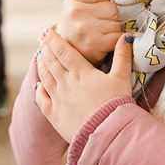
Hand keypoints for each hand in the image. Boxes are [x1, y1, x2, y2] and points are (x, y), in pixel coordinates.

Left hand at [35, 28, 132, 142]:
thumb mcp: (122, 78)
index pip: (63, 51)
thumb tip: (126, 37)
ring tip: (39, 56)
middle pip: (51, 61)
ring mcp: (58, 99)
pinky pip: (42, 99)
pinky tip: (38, 85)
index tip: (48, 31)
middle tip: (41, 39)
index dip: (54, 39)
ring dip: (41, 64)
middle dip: (46, 48)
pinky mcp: (54, 115)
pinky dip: (39, 90)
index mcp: (81, 72)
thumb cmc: (116, 105)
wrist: (106, 133)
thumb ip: (122, 57)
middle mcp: (66, 83)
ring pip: (45, 77)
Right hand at [56, 0, 118, 65]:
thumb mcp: (79, 5)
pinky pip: (118, 36)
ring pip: (116, 22)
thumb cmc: (80, 27)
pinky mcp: (94, 43)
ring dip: (113, 30)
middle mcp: (74, 12)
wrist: (69, 56)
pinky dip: (115, 41)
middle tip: (96, 25)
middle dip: (109, 17)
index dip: (102, 0)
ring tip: (99, 34)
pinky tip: (104, 43)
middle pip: (111, 7)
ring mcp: (84, 28)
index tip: (93, 9)